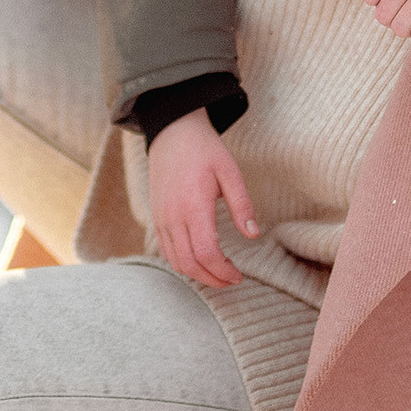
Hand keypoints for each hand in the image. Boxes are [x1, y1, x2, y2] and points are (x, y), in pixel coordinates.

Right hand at [146, 109, 259, 287]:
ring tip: (218, 272)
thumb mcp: (230, 172)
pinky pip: (165, 249)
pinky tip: (199, 258)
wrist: (172, 131)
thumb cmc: (204, 150)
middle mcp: (173, 216)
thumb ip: (242, 205)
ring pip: (175, 260)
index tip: (238, 275)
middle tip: (232, 280)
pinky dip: (182, 262)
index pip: (206, 253)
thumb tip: (253, 235)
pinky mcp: (156, 215)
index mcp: (193, 206)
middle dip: (212, 279)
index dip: (223, 271)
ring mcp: (161, 217)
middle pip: (189, 263)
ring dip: (196, 273)